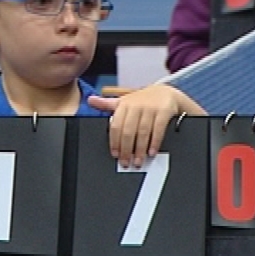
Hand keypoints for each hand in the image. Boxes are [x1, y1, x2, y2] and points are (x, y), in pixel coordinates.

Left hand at [87, 85, 205, 167]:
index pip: (115, 126)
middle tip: (126, 163)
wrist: (165, 92)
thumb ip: (106, 104)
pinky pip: (158, 129)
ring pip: (142, 132)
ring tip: (138, 162)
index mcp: (124, 104)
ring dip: (139, 150)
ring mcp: (150, 108)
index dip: (114, 142)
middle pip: (128, 131)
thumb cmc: (142, 101)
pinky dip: (154, 143)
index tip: (115, 155)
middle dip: (126, 150)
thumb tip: (90, 100)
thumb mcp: (124, 101)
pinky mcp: (164, 111)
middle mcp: (136, 105)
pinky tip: (151, 152)